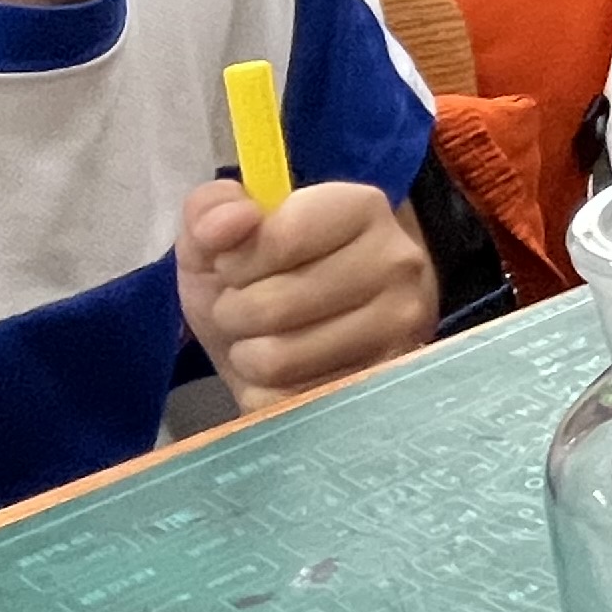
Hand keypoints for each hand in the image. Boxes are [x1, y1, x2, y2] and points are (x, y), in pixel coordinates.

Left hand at [175, 178, 435, 408]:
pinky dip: (269, 393)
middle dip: (235, 313)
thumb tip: (228, 225)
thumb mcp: (224, 229)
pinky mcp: (383, 385)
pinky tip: (285, 372)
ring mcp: (399, 330)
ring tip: (264, 339)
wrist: (317, 322)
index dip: (234, 262)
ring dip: (248, 356)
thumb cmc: (267, 268)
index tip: (235, 264)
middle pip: (274, 305)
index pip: (280, 239)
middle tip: (245, 308)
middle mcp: (396, 264)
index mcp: (363, 208)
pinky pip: (288, 402)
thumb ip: (211, 211)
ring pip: (279, 359)